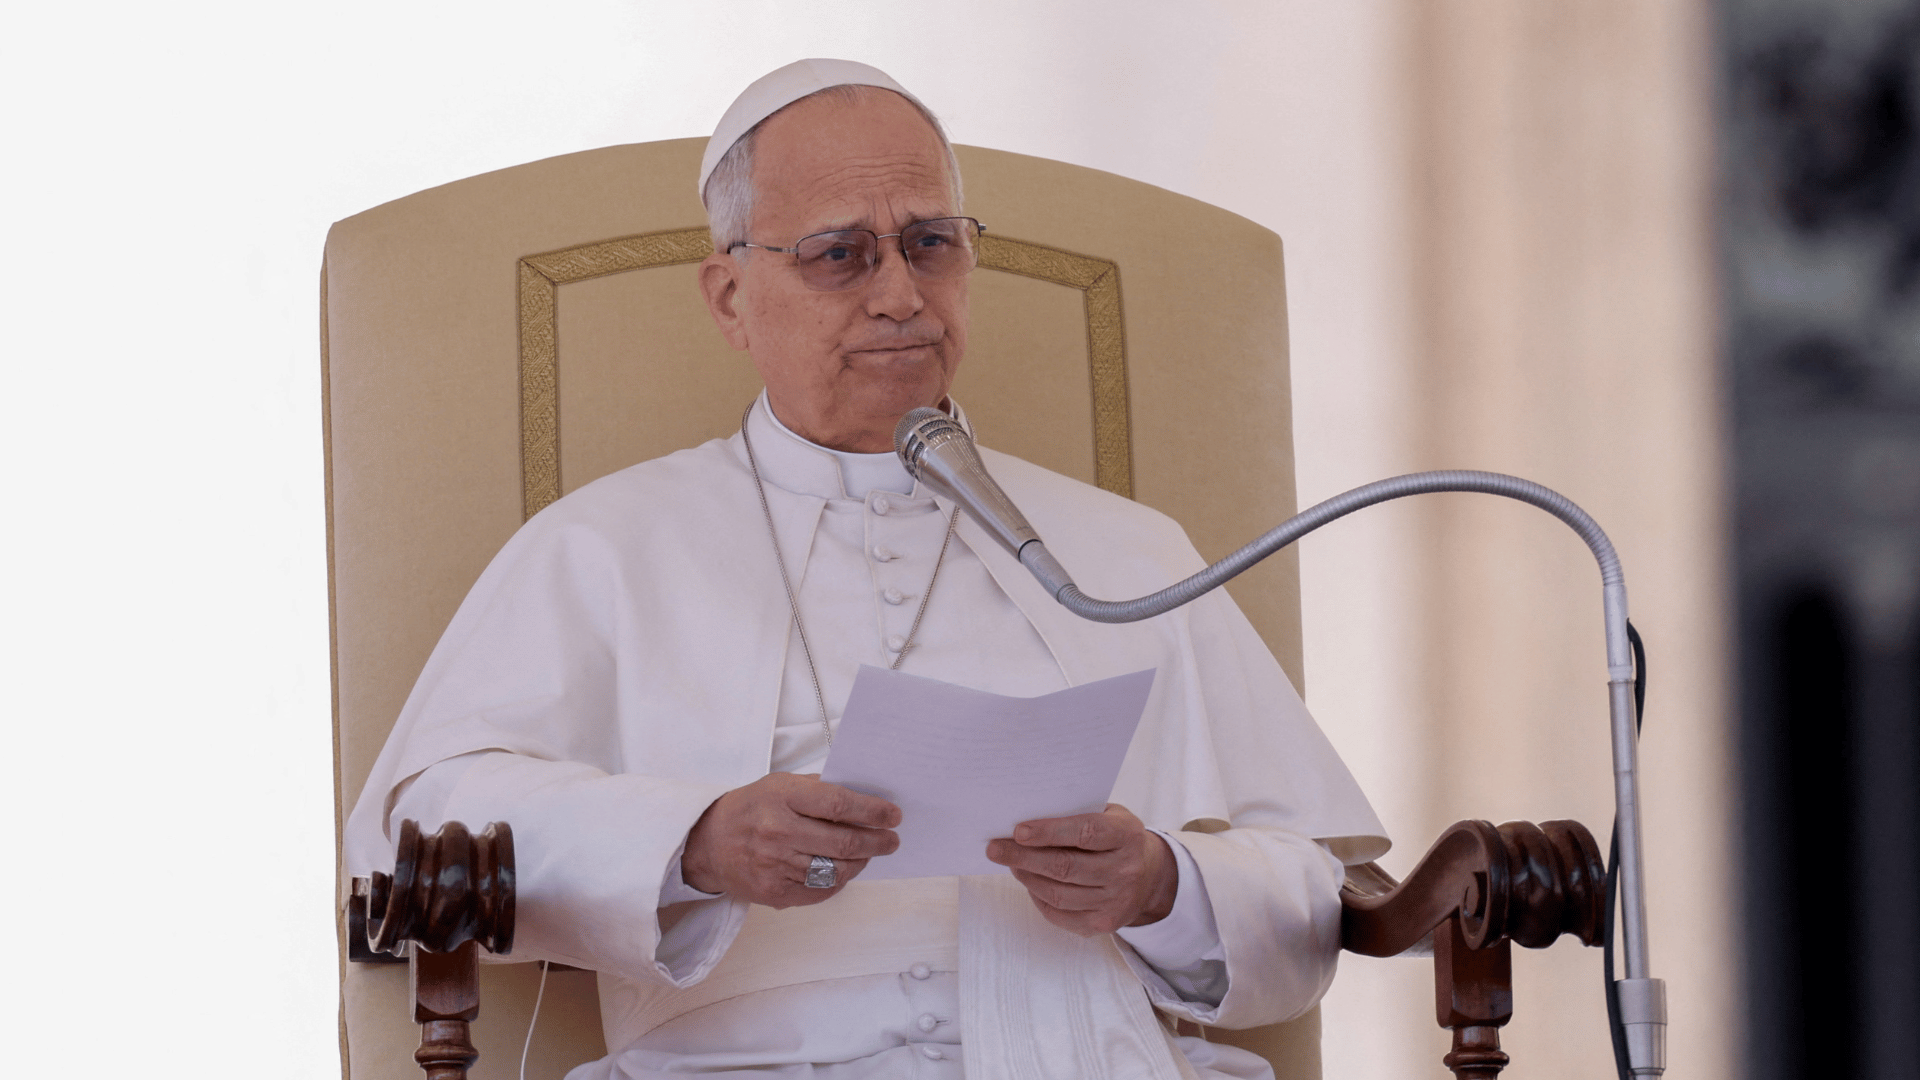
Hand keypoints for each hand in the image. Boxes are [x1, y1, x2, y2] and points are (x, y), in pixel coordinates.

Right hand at [681, 773, 900, 907]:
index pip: (839, 805)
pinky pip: (821, 891)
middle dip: (876, 842)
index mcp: (782, 798)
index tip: (893, 815)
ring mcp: (775, 866)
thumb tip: (864, 798)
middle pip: (843, 842)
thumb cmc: (750, 808)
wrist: (707, 844)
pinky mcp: (774, 893)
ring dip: (860, 863)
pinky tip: (843, 870)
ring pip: (836, 871)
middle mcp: (778, 832)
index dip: (872, 812)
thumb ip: (819, 790)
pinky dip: (839, 881)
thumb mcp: (780, 784)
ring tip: (868, 854)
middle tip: (891, 840)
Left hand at [986, 803, 1178, 935]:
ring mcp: (1115, 901)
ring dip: (1028, 877)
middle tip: (995, 848)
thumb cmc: (1117, 838)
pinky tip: (1030, 881)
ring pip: (1059, 893)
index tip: (1017, 831)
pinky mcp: (1103, 924)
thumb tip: (1024, 823)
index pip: (1085, 833)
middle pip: (1066, 867)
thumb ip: (1075, 815)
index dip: (1049, 832)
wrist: (1151, 876)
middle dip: (1024, 856)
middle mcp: (1125, 871)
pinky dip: (1038, 897)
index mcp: (1127, 836)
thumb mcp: (1109, 816)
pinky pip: (1060, 914)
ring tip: (1011, 863)